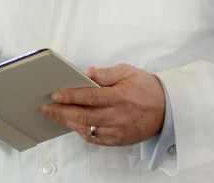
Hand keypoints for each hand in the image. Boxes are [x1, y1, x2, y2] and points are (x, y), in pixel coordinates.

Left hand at [41, 63, 164, 145]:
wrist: (166, 109)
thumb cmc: (145, 88)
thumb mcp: (128, 72)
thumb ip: (107, 73)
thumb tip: (88, 72)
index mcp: (119, 97)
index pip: (90, 97)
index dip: (71, 96)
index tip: (55, 94)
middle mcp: (117, 116)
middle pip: (84, 116)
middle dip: (62, 112)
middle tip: (47, 108)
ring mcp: (117, 131)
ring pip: (87, 130)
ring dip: (69, 123)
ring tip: (55, 115)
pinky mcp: (118, 141)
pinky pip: (95, 139)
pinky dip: (81, 131)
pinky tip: (72, 123)